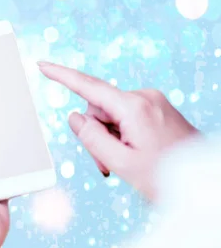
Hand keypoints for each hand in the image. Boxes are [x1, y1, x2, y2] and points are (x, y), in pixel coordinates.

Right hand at [38, 62, 198, 200]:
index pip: (89, 88)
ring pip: (111, 115)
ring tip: (124, 163)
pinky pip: (126, 117)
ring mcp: (153, 102)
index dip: (62, 76)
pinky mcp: (157, 109)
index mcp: (134, 107)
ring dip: (109, 138)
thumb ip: (91, 138)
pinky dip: (121, 135)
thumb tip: (74, 116)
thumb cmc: (166, 177)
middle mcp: (144, 97)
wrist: (204, 182)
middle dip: (96, 135)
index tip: (43, 65)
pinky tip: (133, 154)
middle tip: (107, 165)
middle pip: (99, 109)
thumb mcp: (121, 162)